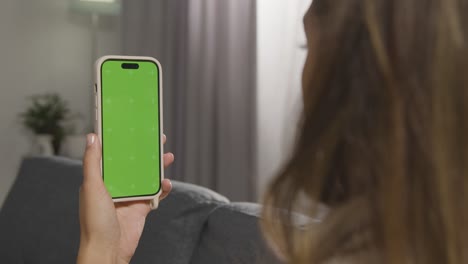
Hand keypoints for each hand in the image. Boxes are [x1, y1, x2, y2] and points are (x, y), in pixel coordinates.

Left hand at [77, 134, 173, 263]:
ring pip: (146, 177)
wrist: (108, 249)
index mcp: (100, 179)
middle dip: (145, 152)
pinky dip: (163, 189)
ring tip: (168, 157)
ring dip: (157, 167)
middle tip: (158, 139)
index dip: (123, 142)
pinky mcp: (141, 208)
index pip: (113, 155)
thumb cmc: (95, 221)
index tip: (133, 128)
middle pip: (133, 164)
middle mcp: (115, 186)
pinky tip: (167, 183)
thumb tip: (91, 136)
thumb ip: (92, 162)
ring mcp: (129, 197)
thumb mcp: (91, 186)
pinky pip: (155, 195)